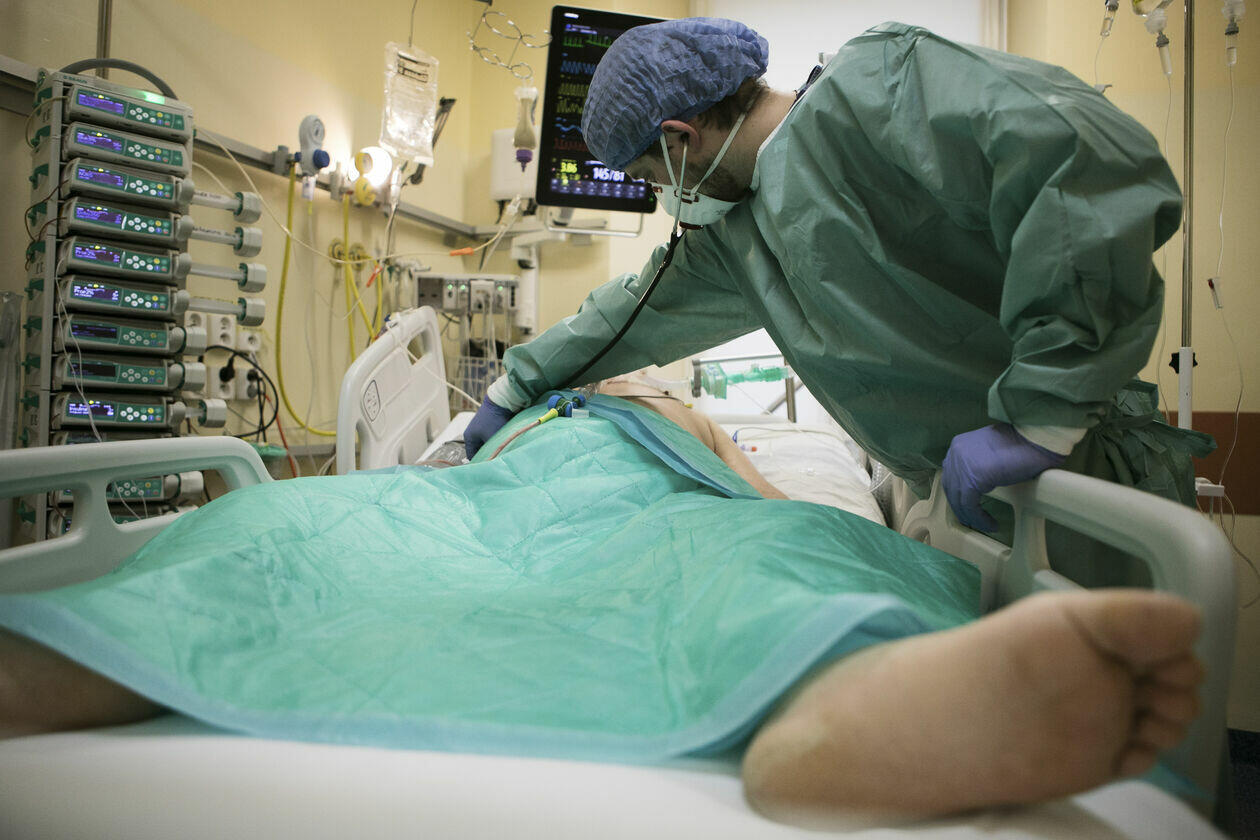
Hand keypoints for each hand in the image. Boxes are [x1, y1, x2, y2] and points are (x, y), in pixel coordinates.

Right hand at [465, 397, 515, 458]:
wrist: (502, 402)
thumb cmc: (494, 421)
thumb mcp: (491, 439)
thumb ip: (490, 451)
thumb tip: (491, 462)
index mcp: (469, 437)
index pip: (472, 456)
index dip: (480, 462)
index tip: (488, 468)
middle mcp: (473, 433)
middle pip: (479, 450)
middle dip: (487, 455)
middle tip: (496, 461)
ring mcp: (481, 428)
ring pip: (486, 444)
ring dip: (493, 447)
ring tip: (500, 452)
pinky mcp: (489, 425)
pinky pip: (491, 437)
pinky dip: (496, 441)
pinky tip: (503, 443)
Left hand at [941, 424, 1065, 530]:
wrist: (1037, 439)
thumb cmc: (1023, 446)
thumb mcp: (990, 453)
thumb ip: (976, 464)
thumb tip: (973, 486)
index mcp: (959, 445)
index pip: (951, 475)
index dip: (958, 495)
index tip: (968, 508)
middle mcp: (956, 453)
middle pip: (951, 488)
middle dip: (962, 507)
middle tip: (975, 520)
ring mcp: (962, 465)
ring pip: (959, 500)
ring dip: (972, 516)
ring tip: (986, 524)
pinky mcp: (974, 478)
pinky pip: (970, 505)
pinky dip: (979, 518)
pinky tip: (991, 524)